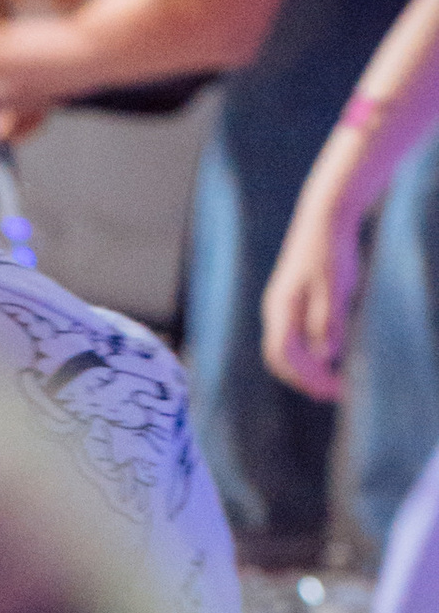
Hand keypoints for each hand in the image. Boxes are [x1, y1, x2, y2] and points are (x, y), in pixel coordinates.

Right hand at [260, 176, 362, 401]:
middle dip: (305, 380)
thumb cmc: (332, 251)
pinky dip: (309, 354)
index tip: (334, 390)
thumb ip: (329, 321)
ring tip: (333, 383)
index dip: (308, 377)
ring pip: (286, 348)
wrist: (325, 218)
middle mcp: (276, 310)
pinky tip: (330, 357)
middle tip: (335, 394)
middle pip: (281, 357)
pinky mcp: (293, 301)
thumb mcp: (336, 287)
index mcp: (282, 308)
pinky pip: (294, 337)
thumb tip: (326, 355)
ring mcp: (282, 305)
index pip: (286, 355)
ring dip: (307, 369)